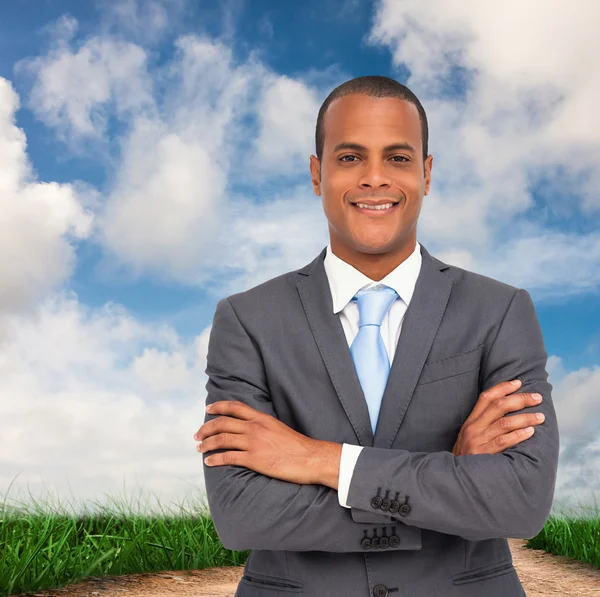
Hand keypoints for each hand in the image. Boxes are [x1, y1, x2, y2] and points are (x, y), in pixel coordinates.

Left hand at [194, 400, 324, 484]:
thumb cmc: (298, 446)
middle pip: (223, 423)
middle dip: (206, 428)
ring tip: (199, 448)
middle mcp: (255, 427)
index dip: (219, 406)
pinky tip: (209, 462)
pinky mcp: (254, 459)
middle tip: (198, 435)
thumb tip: (252, 429)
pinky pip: (228, 457)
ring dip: (207, 444)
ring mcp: (253, 443)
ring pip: (222, 439)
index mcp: (261, 418)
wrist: (310, 458)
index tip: (208, 409)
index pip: (235, 407)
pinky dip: (215, 459)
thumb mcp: (279, 428)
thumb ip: (264, 426)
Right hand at [452, 379, 544, 455]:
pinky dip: (519, 435)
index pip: (486, 398)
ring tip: (540, 417)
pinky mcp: (484, 454)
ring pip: (504, 423)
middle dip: (520, 399)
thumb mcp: (468, 437)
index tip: (518, 382)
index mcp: (470, 421)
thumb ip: (482, 425)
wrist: (454, 477)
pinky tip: (531, 432)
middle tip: (537, 398)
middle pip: (498, 406)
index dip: (502, 388)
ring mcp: (478, 441)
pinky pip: (504, 441)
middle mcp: (474, 428)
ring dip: (525, 418)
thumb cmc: (466, 457)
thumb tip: (506, 413)